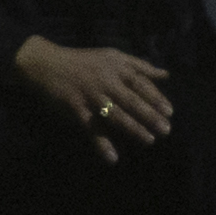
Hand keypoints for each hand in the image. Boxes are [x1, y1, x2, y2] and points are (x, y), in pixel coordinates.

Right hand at [15, 37, 171, 164]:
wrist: (45, 64)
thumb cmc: (83, 61)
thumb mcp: (113, 56)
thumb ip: (140, 66)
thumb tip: (166, 75)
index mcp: (117, 69)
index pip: (140, 84)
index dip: (156, 97)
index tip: (170, 111)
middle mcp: (106, 82)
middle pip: (131, 100)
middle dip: (149, 116)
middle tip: (166, 130)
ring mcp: (91, 97)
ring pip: (114, 115)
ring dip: (132, 129)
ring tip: (149, 141)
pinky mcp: (76, 109)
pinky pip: (91, 128)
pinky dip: (101, 144)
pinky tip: (112, 158)